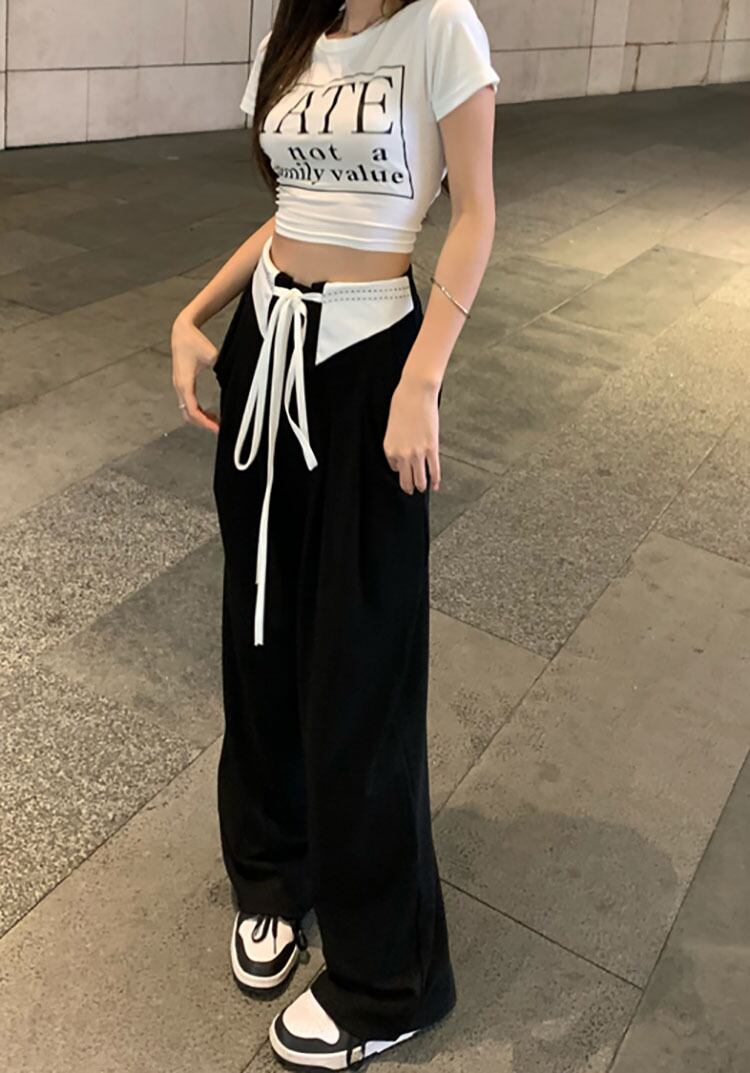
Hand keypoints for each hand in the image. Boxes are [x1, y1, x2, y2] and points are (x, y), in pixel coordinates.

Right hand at [171, 312, 220, 433]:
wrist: (181, 331)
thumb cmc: (195, 342)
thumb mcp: (213, 356)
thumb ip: (222, 370)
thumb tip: (235, 382)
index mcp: (185, 383)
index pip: (193, 411)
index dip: (206, 423)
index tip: (218, 428)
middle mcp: (179, 387)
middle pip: (188, 415)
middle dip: (204, 424)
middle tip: (220, 429)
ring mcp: (178, 386)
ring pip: (187, 411)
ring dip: (200, 419)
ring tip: (217, 423)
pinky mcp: (181, 384)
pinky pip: (187, 403)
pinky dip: (198, 411)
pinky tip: (210, 413)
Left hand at [383, 375, 440, 493]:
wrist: (415, 393)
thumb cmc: (402, 403)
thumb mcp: (393, 425)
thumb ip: (397, 440)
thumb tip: (405, 448)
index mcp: (389, 448)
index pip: (393, 467)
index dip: (400, 469)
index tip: (403, 471)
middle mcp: (402, 454)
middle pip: (405, 479)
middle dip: (408, 487)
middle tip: (410, 491)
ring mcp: (417, 453)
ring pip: (419, 479)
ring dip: (421, 486)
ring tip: (422, 489)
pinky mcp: (431, 448)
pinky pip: (433, 470)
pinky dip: (435, 480)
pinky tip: (435, 485)